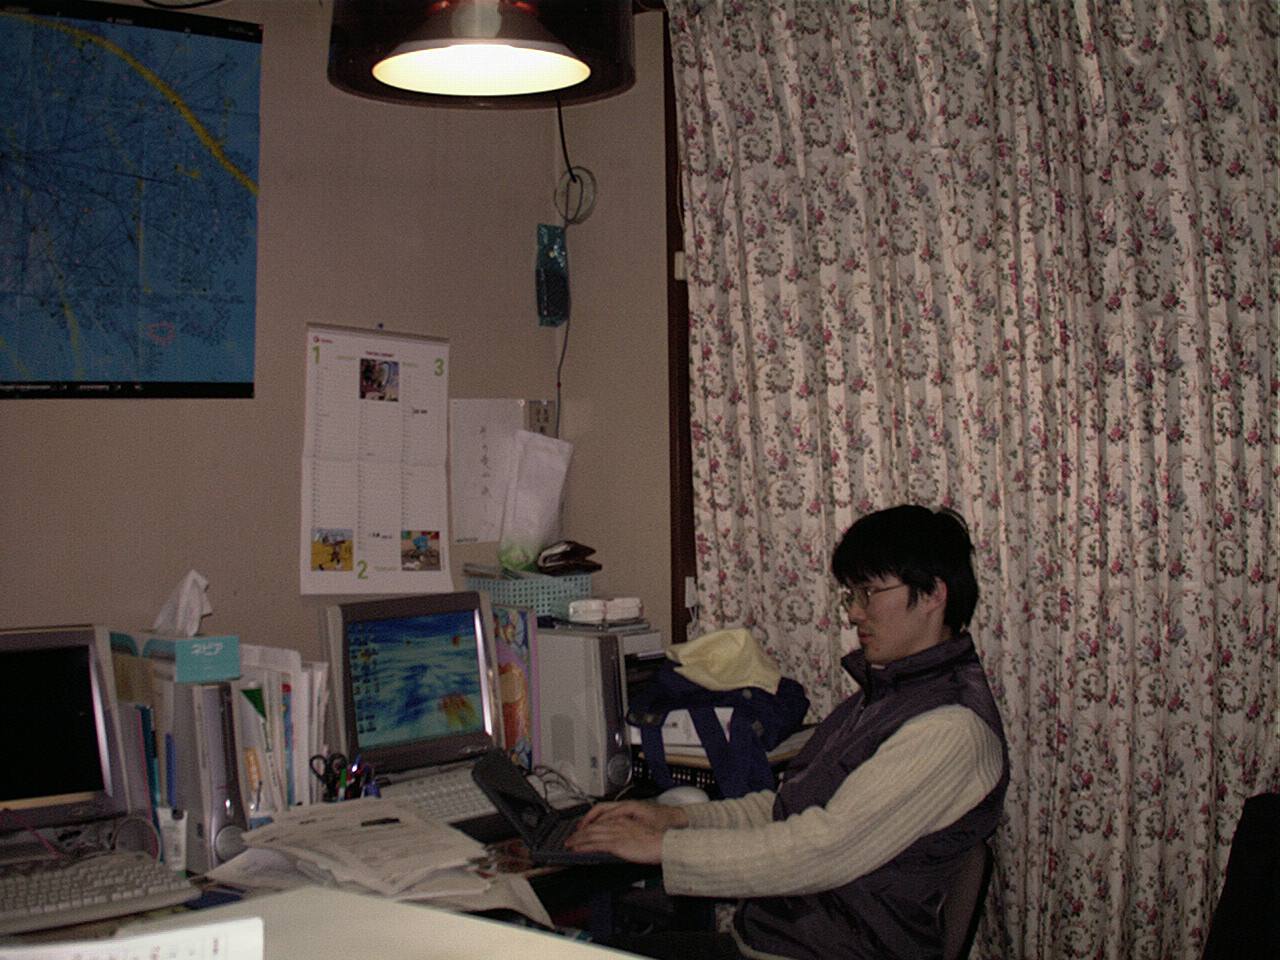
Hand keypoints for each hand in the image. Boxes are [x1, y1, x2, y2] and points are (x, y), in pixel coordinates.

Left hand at [564, 800, 688, 863]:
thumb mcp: (639, 833)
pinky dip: (584, 847)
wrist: (664, 844)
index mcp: (623, 820)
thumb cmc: (656, 841)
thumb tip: (619, 841)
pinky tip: (577, 850)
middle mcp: (617, 825)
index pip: (601, 821)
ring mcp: (616, 834)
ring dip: (577, 840)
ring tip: (568, 845)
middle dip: (578, 833)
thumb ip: (627, 834)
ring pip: (591, 835)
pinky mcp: (616, 844)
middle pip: (592, 827)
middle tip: (569, 839)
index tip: (581, 831)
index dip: (588, 826)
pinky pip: (595, 845)